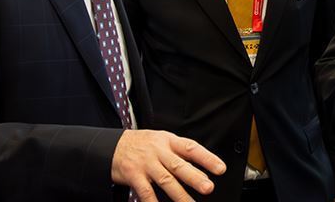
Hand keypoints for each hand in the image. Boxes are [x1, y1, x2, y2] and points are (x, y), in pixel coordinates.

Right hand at [111, 129, 225, 201]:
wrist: (113, 146)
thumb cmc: (142, 145)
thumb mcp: (162, 140)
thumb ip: (179, 153)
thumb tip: (202, 167)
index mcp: (168, 141)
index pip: (191, 148)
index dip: (207, 158)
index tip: (220, 168)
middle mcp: (158, 152)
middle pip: (179, 165)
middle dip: (194, 177)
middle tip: (208, 187)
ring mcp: (146, 164)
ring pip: (165, 180)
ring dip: (179, 195)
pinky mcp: (134, 176)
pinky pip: (146, 192)